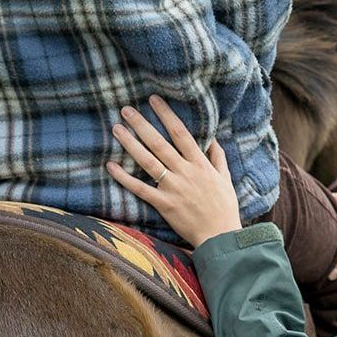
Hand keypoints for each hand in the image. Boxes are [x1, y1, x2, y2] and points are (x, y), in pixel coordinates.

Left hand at [107, 97, 241, 247]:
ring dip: (131, 144)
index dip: (166, 115)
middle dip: (142, 124)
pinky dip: (125, 178)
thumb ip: (217, 157)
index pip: (181, 133)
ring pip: (148, 161)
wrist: (220, 236)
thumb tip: (212, 139)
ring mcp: (173, 188)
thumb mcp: (225, 178)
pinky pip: (140, 189)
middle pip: (160, 143)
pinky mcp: (164, 204)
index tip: (154, 100)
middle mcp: (185, 172)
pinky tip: (111, 166)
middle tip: (126, 109)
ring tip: (117, 129)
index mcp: (200, 163)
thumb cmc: (224, 207)